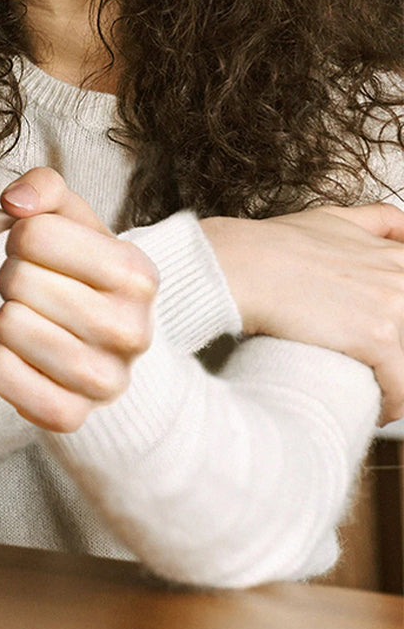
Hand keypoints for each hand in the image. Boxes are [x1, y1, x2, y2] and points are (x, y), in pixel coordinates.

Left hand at [0, 167, 157, 432]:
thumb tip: (15, 201)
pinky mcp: (69, 416)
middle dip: (12, 277)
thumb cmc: (81, 275)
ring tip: (27, 317)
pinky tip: (17, 352)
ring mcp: (103, 381)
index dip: (22, 236)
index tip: (36, 250)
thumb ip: (46, 188)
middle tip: (30, 288)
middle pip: (17, 280)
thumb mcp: (74, 221)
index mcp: (136, 273)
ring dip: (4, 316)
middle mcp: (130, 330)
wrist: (108, 349)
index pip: (34, 234)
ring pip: (8, 326)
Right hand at [201, 203, 403, 423]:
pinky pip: (402, 387)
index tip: (389, 339)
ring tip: (377, 393)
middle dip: (397, 353)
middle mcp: (401, 278)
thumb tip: (402, 226)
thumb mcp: (330, 219)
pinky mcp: (378, 337)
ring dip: (397, 381)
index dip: (398, 323)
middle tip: (376, 365)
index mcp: (394, 256)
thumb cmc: (271, 245)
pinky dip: (393, 404)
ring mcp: (394, 307)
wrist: (240, 265)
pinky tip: (378, 409)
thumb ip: (375, 220)